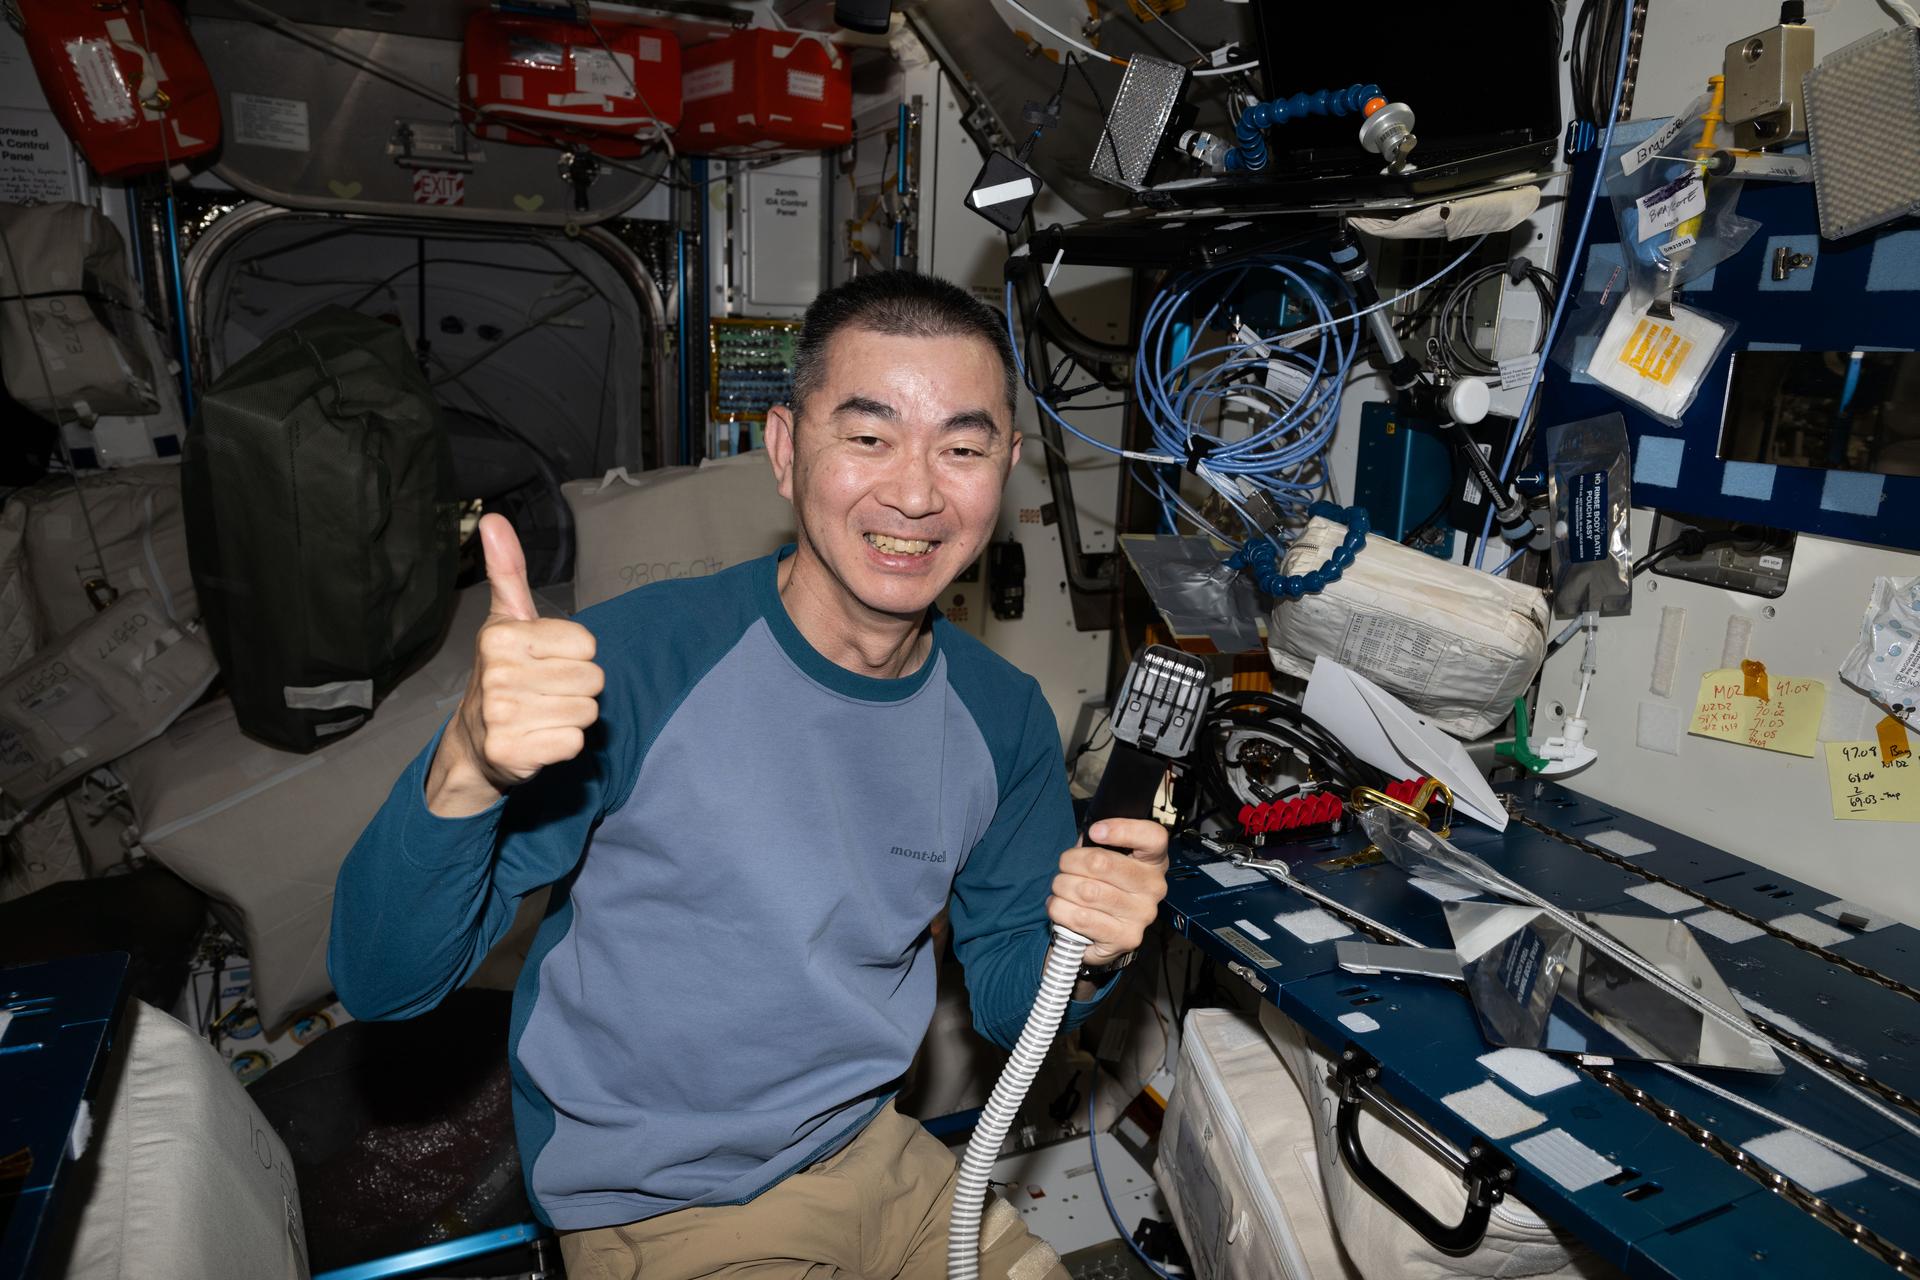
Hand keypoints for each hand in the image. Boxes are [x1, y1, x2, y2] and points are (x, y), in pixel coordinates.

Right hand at [426, 515, 603, 816]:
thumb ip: (508, 570)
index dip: (575, 655)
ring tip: (541, 713)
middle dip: (577, 687)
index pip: (588, 645)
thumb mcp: (507, 619)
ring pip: (587, 713)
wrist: (476, 741)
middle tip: (545, 691)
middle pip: (593, 679)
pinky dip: (563, 744)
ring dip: (572, 716)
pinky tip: (539, 738)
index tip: (545, 661)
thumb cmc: (504, 672)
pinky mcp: (512, 754)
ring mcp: (502, 718)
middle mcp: (498, 676)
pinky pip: (574, 744)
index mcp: (502, 637)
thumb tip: (492, 519)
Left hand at [1046, 818, 1169, 966]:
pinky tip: (1059, 906)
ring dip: (1062, 887)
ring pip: (1086, 892)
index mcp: (1153, 861)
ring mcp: (1142, 914)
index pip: (1152, 837)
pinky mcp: (1126, 938)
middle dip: (1070, 862)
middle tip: (1064, 866)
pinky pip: (1080, 918)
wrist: (1104, 935)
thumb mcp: (1105, 859)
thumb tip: (1085, 838)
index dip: (1122, 829)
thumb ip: (1097, 845)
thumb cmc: (1103, 887)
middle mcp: (1153, 887)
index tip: (1095, 832)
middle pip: (1102, 863)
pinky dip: (1060, 909)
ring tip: (1060, 888)